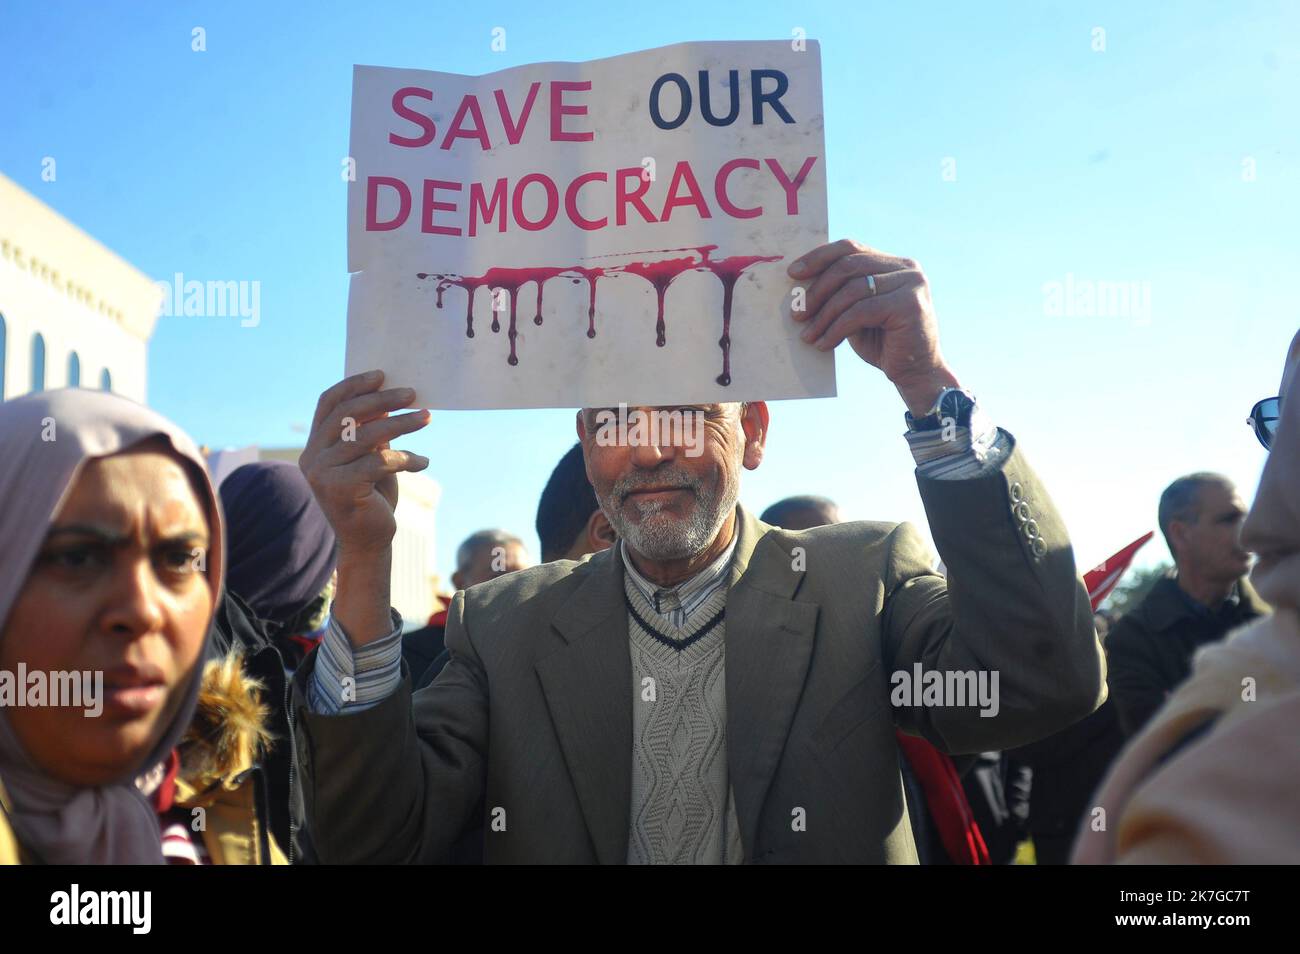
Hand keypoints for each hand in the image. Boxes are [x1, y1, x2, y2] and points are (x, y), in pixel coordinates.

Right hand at [300, 370, 430, 554]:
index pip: (328, 403)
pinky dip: (406, 458)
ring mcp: (323, 474)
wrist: (369, 541)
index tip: (381, 375)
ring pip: (366, 436)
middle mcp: (312, 457)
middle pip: (347, 414)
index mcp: (315, 445)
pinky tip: (423, 462)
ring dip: (402, 423)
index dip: (353, 384)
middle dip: (383, 399)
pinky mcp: (341, 489)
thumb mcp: (370, 457)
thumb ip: (370, 430)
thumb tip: (388, 397)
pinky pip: (379, 461)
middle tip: (412, 394)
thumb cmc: (372, 495)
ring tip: (427, 418)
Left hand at [789, 240, 959, 415]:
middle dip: (817, 290)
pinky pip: (860, 311)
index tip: (793, 273)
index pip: (850, 248)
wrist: (916, 373)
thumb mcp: (857, 313)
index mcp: (893, 264)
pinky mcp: (909, 305)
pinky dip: (836, 328)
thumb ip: (840, 294)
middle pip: (848, 266)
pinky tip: (824, 343)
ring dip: (824, 315)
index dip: (819, 258)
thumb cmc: (883, 344)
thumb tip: (800, 284)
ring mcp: (911, 284)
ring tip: (807, 335)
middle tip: (797, 313)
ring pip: (852, 290)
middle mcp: (906, 268)